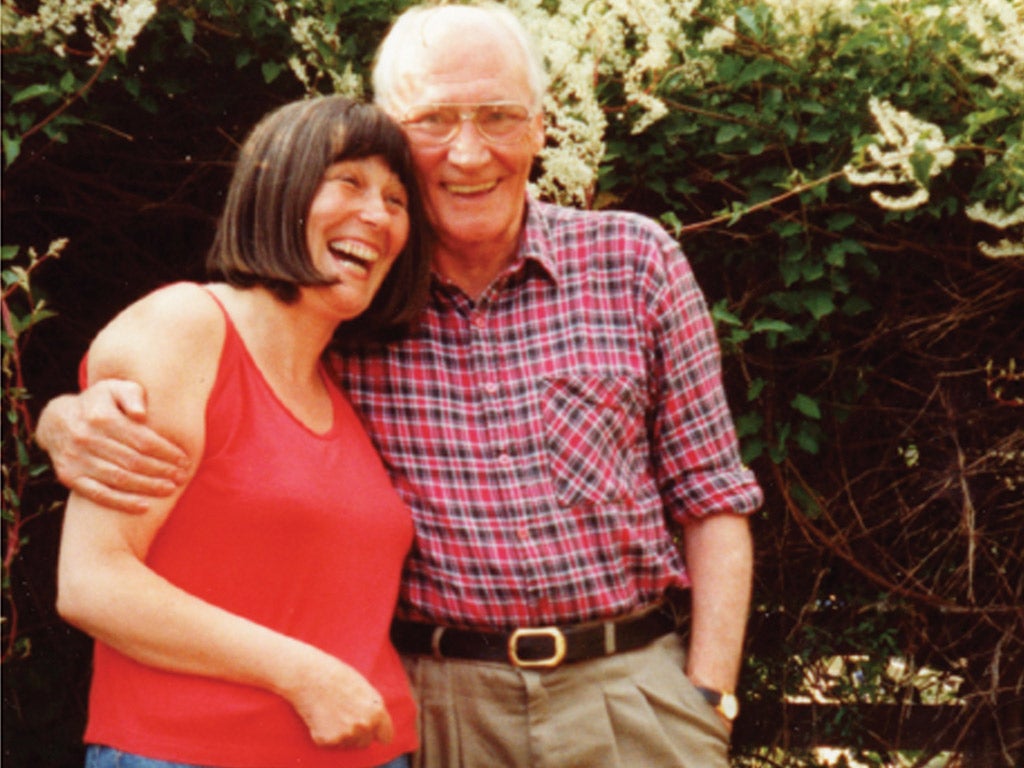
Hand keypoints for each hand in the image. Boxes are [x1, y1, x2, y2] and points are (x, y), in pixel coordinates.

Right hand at [36, 380, 189, 512]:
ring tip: (170, 489)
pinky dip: (122, 502)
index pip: (141, 439)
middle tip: (182, 476)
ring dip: (148, 486)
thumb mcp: (114, 388)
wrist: (56, 421)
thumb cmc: (99, 403)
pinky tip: (144, 507)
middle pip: (133, 460)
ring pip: (119, 478)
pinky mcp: (69, 477)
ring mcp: (77, 460)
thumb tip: (141, 413)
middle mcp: (86, 439)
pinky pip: (99, 494)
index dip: (166, 451)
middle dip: (161, 470)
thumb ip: (131, 395)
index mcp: (101, 417)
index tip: (184, 459)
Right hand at [281, 650, 394, 747]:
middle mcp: (363, 726)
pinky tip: (322, 716)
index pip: (385, 737)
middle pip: (365, 742)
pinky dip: (326, 733)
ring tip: (333, 712)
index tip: (372, 730)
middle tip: (346, 714)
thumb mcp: (365, 689)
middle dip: (358, 733)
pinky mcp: (326, 740)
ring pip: (348, 743)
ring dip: (343, 733)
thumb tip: (377, 725)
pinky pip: (330, 742)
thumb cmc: (338, 676)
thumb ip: (373, 709)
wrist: (309, 675)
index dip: (378, 732)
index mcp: (377, 712)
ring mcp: (344, 735)